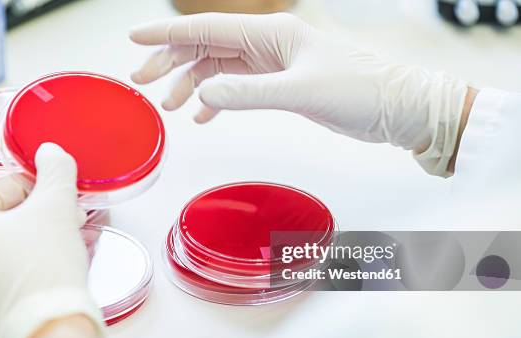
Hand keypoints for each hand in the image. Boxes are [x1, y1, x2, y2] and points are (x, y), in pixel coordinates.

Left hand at [0, 125, 103, 337]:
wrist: (51, 332)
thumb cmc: (45, 270)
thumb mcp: (55, 208)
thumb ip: (54, 170)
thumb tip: (51, 155)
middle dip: (27, 193)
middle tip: (57, 192)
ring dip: (29, 220)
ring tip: (64, 221)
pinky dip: (20, 246)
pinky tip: (50, 246)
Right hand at [130, 12, 468, 175]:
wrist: (397, 109)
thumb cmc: (362, 91)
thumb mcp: (302, 91)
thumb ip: (249, 93)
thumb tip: (204, 93)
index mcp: (273, 33)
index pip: (209, 28)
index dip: (168, 34)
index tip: (135, 38)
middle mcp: (269, 43)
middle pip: (207, 47)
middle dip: (172, 63)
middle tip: (144, 83)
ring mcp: (274, 63)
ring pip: (219, 67)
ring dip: (192, 83)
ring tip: (172, 106)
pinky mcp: (282, 84)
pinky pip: (238, 85)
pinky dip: (217, 98)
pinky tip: (205, 114)